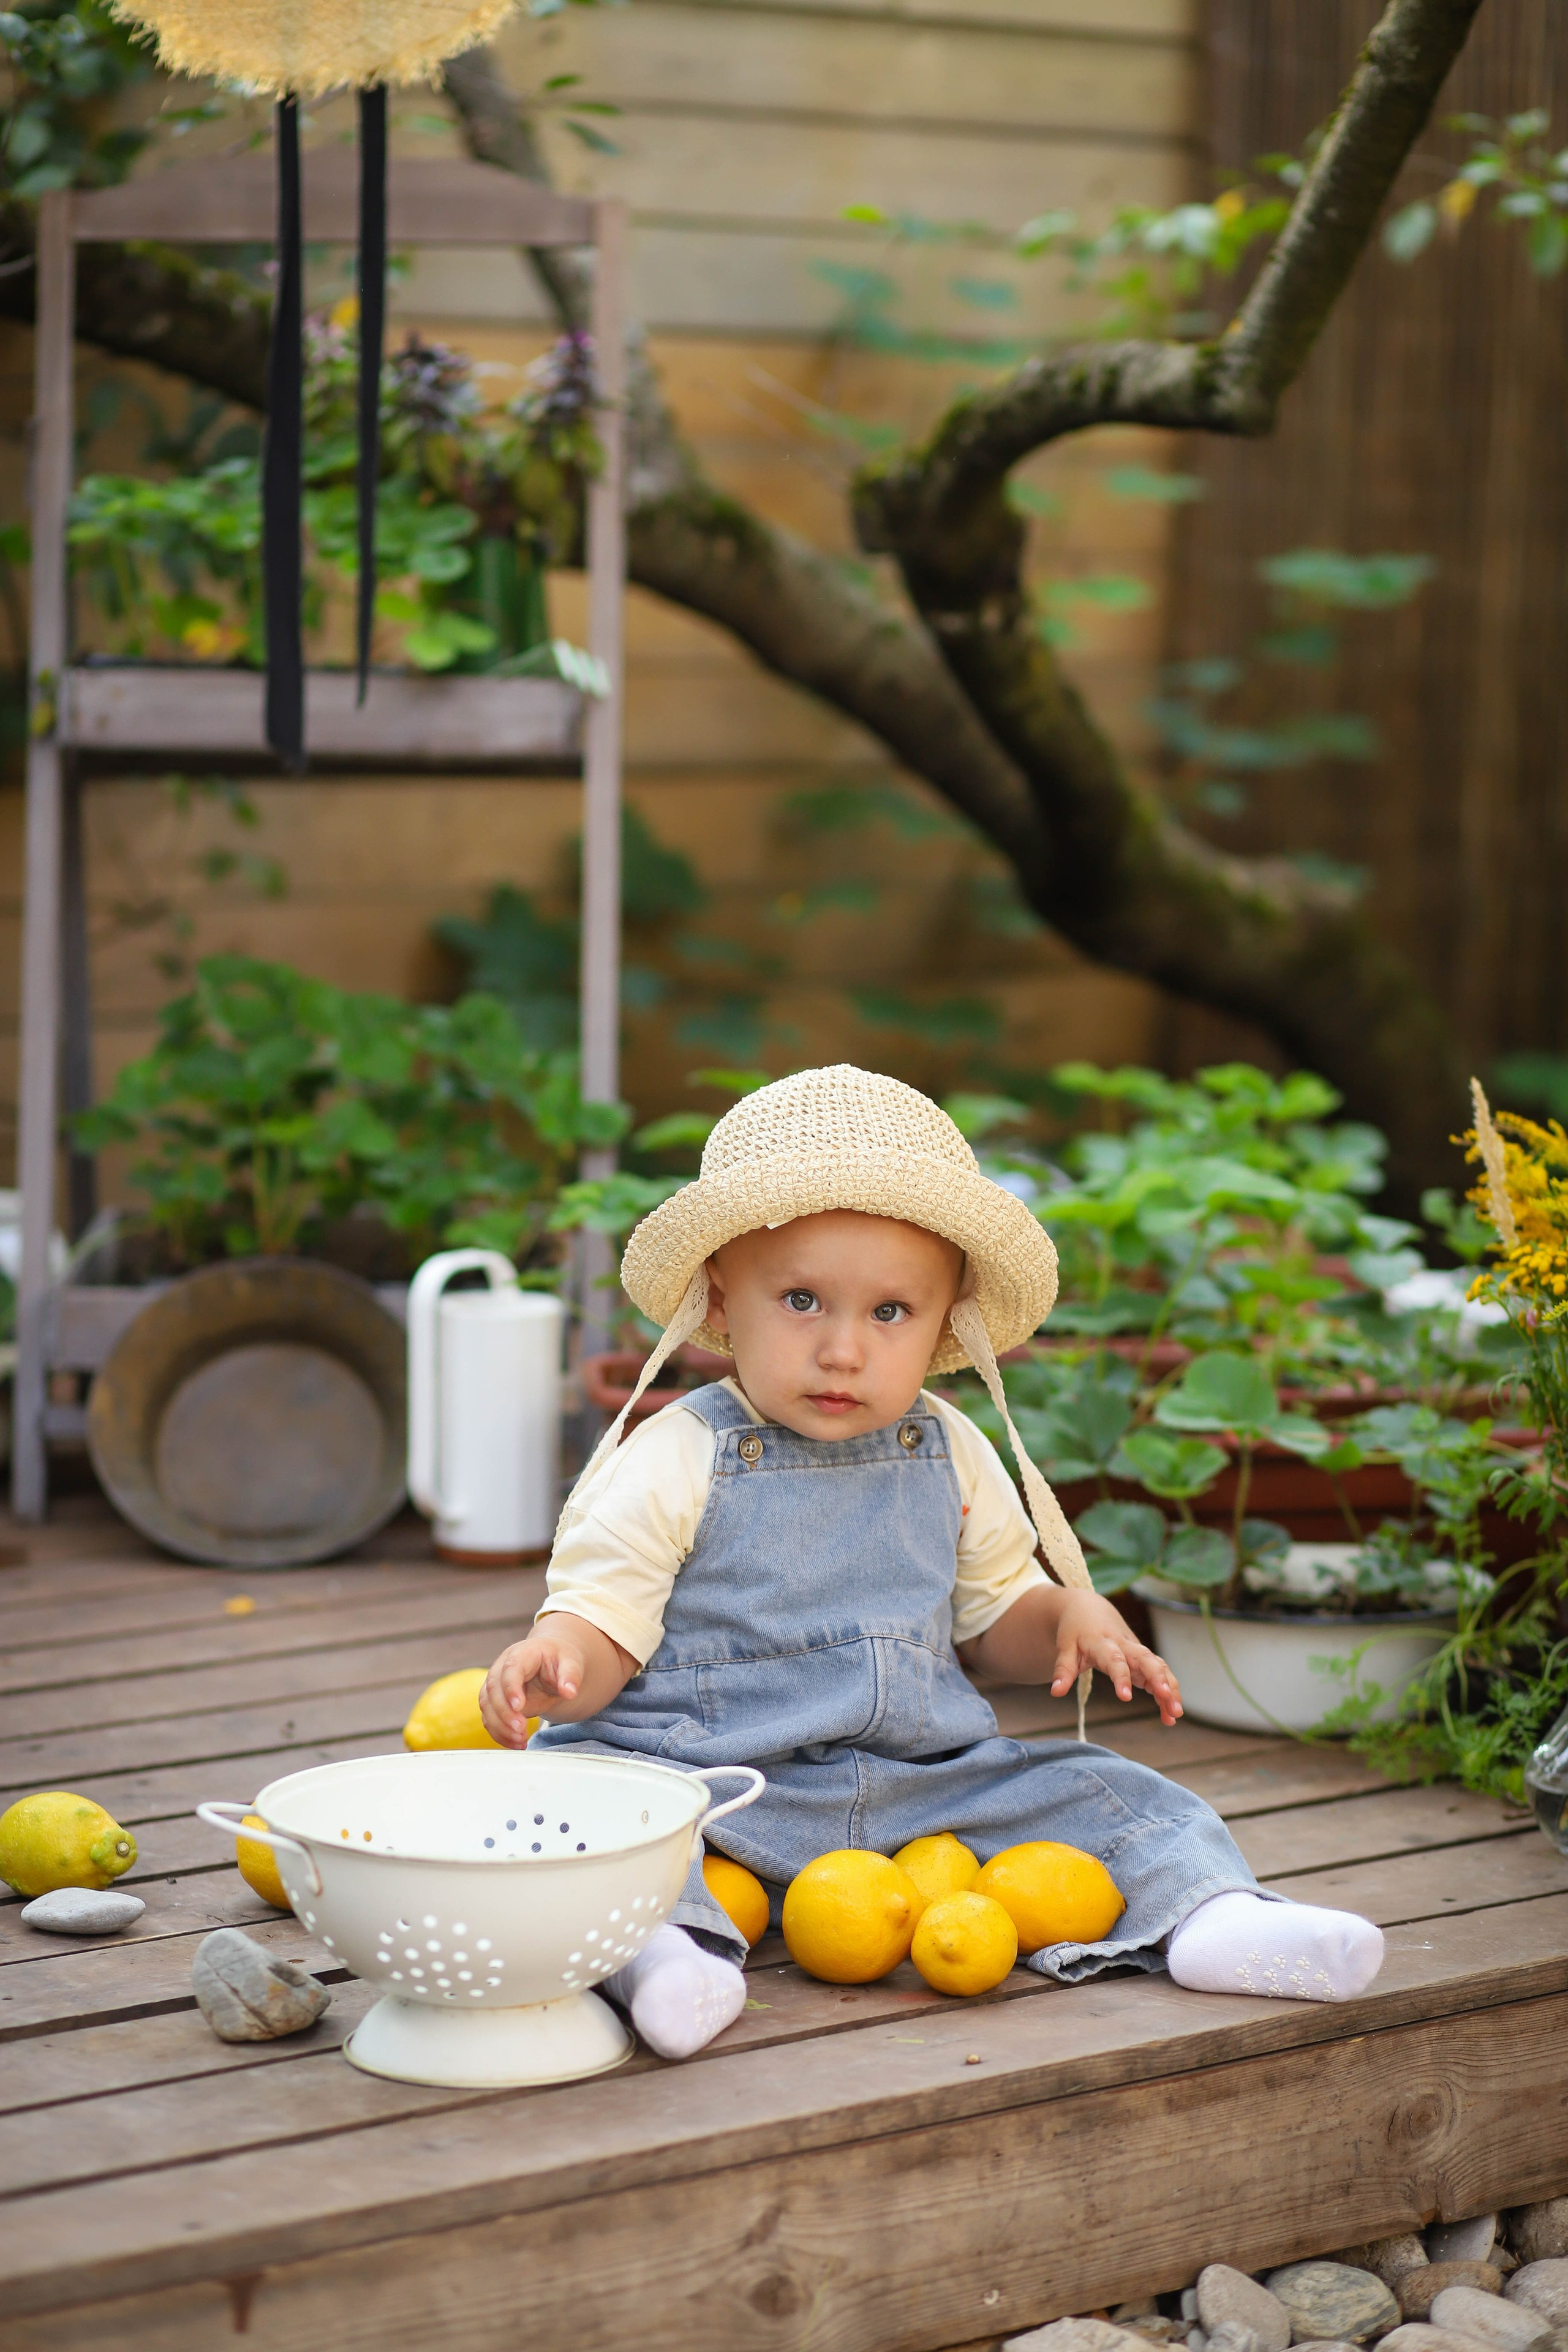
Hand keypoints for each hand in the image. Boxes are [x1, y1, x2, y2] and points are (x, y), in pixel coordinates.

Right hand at [479, 1613, 635, 1743]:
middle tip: (521, 1730)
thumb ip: (571, 1676)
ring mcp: (496, 1684)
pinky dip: (500, 1733)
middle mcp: (503, 1667)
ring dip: (500, 1726)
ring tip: (521, 1740)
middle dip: (505, 1713)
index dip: (511, 1688)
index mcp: (523, 1654)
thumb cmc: (559, 1660)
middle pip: (494, 1689)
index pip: (511, 1669)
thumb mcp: (571, 1663)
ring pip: (487, 1706)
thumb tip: (570, 1692)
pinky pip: (490, 1718)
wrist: (551, 1662)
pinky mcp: (495, 1701)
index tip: (519, 1707)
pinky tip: (516, 1743)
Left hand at [1049, 1591, 1182, 1726]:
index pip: (1114, 1660)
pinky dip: (1167, 1691)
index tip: (1126, 1698)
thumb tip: (1055, 1692)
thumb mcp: (1065, 1648)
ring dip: (1169, 1688)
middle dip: (1159, 1678)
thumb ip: (1063, 1670)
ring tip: (1175, 1714)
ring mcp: (1136, 1651)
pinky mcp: (1143, 1658)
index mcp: (1103, 1642)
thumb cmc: (1075, 1631)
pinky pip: (1160, 1673)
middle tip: (1168, 1699)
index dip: (1120, 1677)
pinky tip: (1170, 1715)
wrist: (1088, 1607)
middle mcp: (1124, 1645)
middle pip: (1146, 1659)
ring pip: (1158, 1666)